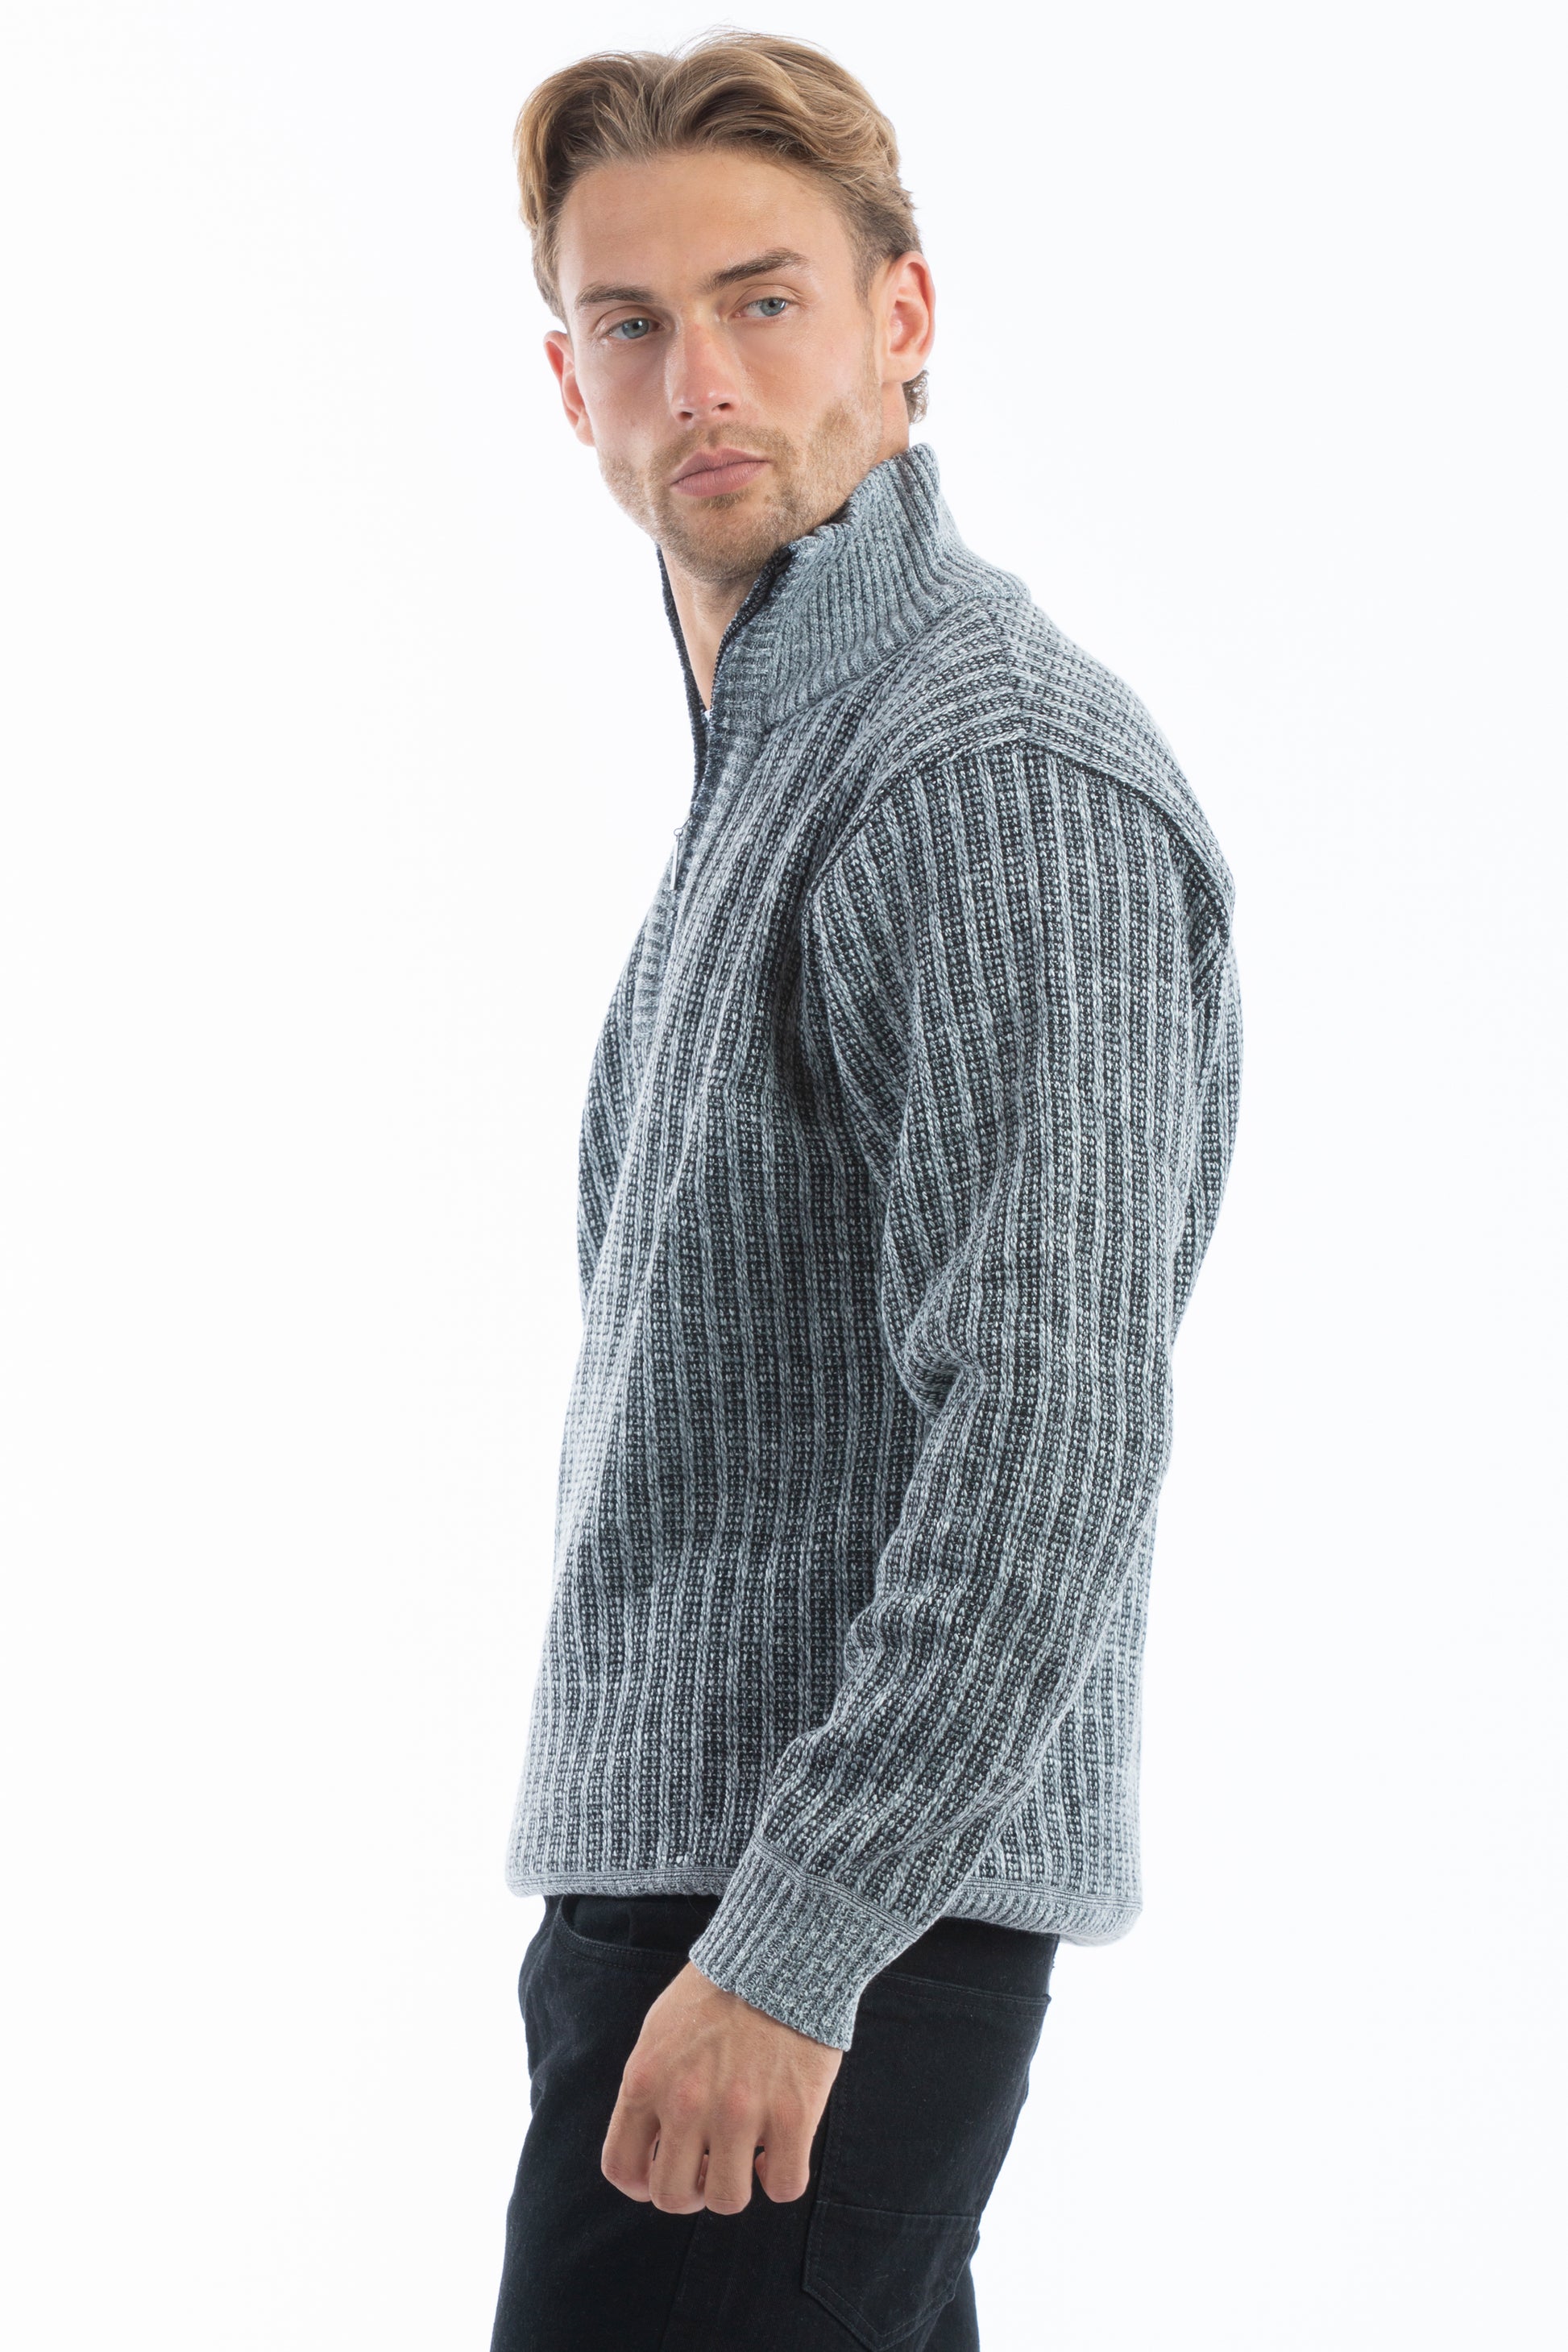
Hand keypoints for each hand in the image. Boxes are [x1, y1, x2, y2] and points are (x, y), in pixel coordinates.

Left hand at [601, 1960, 842, 2213]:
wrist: (780, 1953)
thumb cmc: (717, 1993)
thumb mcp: (659, 2032)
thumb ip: (649, 2089)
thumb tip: (648, 2149)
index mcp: (646, 2080)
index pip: (621, 2168)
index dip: (641, 2184)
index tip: (661, 2172)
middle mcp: (686, 2103)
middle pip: (672, 2196)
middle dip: (689, 2191)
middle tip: (708, 2167)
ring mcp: (740, 2112)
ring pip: (727, 2200)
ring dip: (735, 2184)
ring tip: (746, 2155)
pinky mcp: (792, 2116)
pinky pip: (784, 2187)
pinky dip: (780, 2177)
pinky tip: (779, 2149)